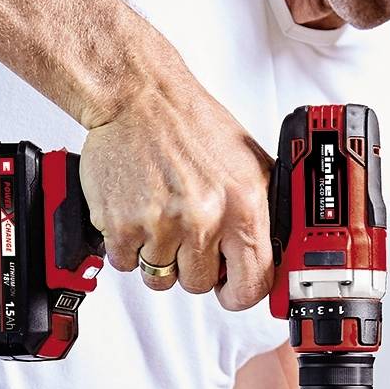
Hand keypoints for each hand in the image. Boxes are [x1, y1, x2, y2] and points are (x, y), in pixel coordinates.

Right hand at [79, 77, 273, 310]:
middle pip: (200, 284)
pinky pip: (126, 264)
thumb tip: (267, 254)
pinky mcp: (122, 225)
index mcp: (242, 205)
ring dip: (159, 257)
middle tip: (186, 232)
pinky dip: (129, 246)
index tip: (230, 288)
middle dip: (193, 265)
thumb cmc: (191, 124)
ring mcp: (160, 224)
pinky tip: (138, 214)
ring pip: (161, 278)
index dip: (239, 291)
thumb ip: (261, 211)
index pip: (252, 283)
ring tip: (161, 219)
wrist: (139, 97)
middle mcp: (203, 218)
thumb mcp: (249, 162)